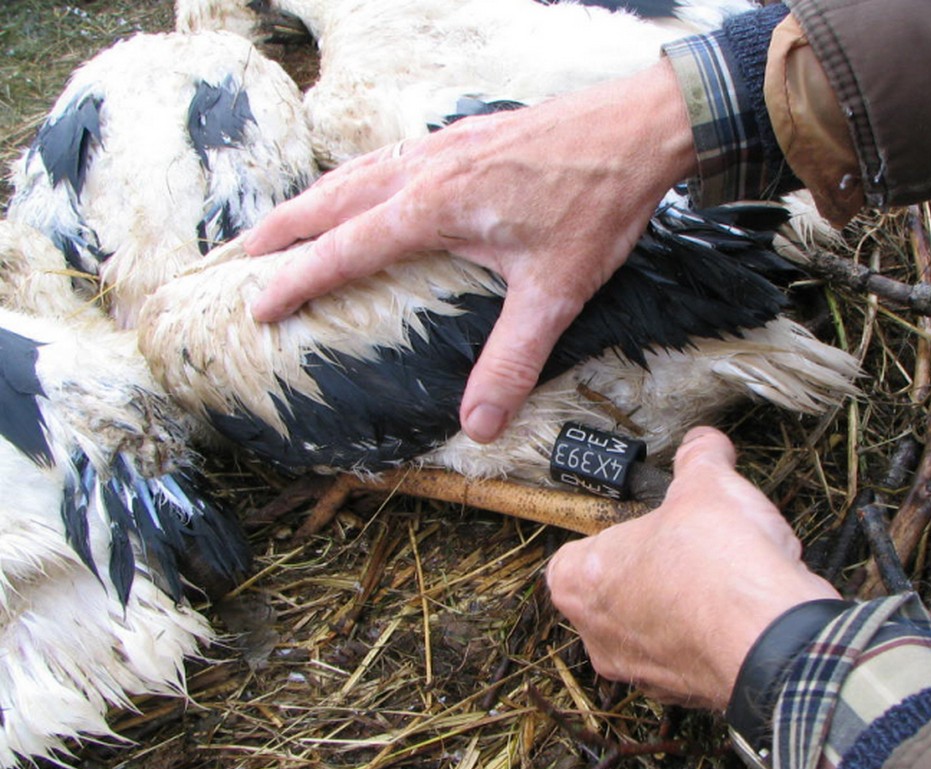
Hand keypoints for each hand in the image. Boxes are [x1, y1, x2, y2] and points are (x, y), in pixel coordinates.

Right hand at [244, 58, 696, 442]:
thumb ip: (512, 359)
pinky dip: (357, 177)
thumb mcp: (554, 292)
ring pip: (356, 171)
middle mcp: (425, 169)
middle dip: (281, 230)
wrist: (638, 128)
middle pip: (331, 199)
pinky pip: (389, 155)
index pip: (344, 248)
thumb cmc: (597, 204)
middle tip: (239, 255)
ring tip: (285, 223)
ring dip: (313, 199)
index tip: (256, 304)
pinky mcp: (466, 136)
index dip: (297, 279)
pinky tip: (367, 187)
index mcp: (432, 206)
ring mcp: (444, 146)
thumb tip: (479, 425)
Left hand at [545, 427, 841, 710]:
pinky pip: (690, 657)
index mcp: (579, 581)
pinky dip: (711, 637)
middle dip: (653, 570)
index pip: (578, 554)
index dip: (617, 534)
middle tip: (690, 548)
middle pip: (616, 592)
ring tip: (725, 578)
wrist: (772, 638)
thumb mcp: (708, 484)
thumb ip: (699, 458)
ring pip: (653, 629)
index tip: (650, 524)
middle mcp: (596, 635)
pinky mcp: (683, 696)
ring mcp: (638, 672)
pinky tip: (743, 611)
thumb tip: (706, 442)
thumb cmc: (719, 564)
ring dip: (683, 606)